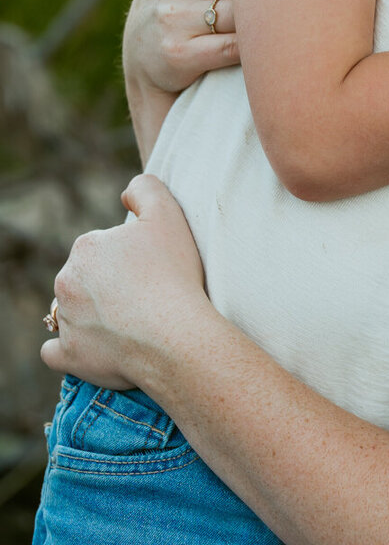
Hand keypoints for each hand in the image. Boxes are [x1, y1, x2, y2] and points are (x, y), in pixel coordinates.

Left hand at [41, 175, 209, 390]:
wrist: (176, 337)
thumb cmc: (174, 275)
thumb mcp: (169, 215)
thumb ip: (146, 189)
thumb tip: (127, 193)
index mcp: (87, 248)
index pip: (103, 249)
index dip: (128, 259)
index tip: (151, 270)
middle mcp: (67, 282)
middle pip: (85, 279)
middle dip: (107, 286)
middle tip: (144, 297)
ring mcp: (66, 321)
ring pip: (73, 312)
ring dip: (92, 315)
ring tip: (131, 324)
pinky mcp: (69, 356)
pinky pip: (55, 351)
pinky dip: (70, 349)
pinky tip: (91, 346)